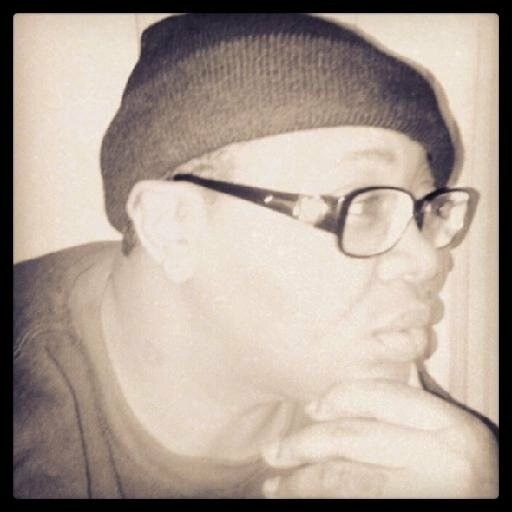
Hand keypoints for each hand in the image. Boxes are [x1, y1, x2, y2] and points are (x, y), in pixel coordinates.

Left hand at [261, 379, 497, 497]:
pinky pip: (356, 501)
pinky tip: (302, 499)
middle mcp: (443, 459)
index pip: (379, 396)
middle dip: (305, 444)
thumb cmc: (464, 473)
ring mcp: (427, 493)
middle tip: (273, 453)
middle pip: (354, 439)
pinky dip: (323, 500)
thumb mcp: (444, 435)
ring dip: (303, 481)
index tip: (311, 408)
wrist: (494, 500)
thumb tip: (325, 408)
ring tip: (275, 485)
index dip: (337, 397)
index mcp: (451, 425)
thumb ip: (403, 415)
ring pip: (347, 480)